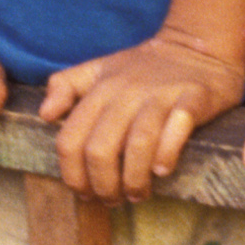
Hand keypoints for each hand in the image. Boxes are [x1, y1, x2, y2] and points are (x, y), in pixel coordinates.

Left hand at [39, 29, 244, 202]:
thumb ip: (66, 86)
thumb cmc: (145, 66)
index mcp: (101, 88)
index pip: (70, 139)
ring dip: (134, 180)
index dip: (72, 175)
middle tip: (113, 200)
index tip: (85, 192)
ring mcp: (161, 95)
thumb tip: (45, 115)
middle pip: (100, 149)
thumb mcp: (100, 68)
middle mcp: (127, 91)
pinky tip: (162, 171)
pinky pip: (177, 129)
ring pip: (137, 144)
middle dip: (103, 185)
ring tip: (138, 194)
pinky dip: (167, 154)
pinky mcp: (194, 97)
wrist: (199, 44)